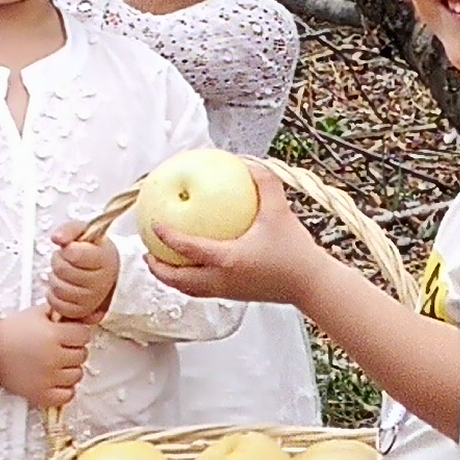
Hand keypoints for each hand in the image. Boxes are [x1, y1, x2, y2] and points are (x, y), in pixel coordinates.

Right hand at [0, 306, 95, 409]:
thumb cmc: (11, 332)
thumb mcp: (37, 313)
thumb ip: (62, 312)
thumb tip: (87, 316)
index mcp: (53, 335)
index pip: (84, 335)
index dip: (77, 333)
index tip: (68, 334)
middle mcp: (53, 357)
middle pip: (82, 355)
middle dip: (73, 350)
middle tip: (59, 348)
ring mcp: (48, 378)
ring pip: (78, 375)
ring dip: (70, 369)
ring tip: (56, 363)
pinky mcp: (40, 394)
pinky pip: (68, 395)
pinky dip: (64, 389)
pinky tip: (55, 379)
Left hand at [43, 224, 119, 322]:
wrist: (106, 273)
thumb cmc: (93, 252)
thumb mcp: (85, 233)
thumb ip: (70, 230)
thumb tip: (57, 238)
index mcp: (105, 259)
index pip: (73, 253)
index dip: (66, 249)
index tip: (70, 248)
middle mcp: (101, 281)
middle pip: (62, 270)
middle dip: (58, 261)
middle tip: (64, 259)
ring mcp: (92, 299)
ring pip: (58, 287)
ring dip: (54, 278)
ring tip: (63, 273)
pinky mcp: (81, 311)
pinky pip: (57, 304)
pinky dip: (53, 295)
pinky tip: (62, 285)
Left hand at [142, 166, 316, 305]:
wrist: (312, 284)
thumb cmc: (295, 252)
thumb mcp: (278, 211)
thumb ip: (263, 183)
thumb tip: (248, 163)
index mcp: (226, 260)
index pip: (187, 249)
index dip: (167, 237)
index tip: (154, 225)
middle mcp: (221, 280)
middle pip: (178, 280)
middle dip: (157, 269)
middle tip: (148, 252)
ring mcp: (227, 292)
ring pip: (188, 290)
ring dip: (171, 278)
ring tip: (163, 263)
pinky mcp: (236, 296)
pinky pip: (203, 290)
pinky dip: (190, 280)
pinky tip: (196, 266)